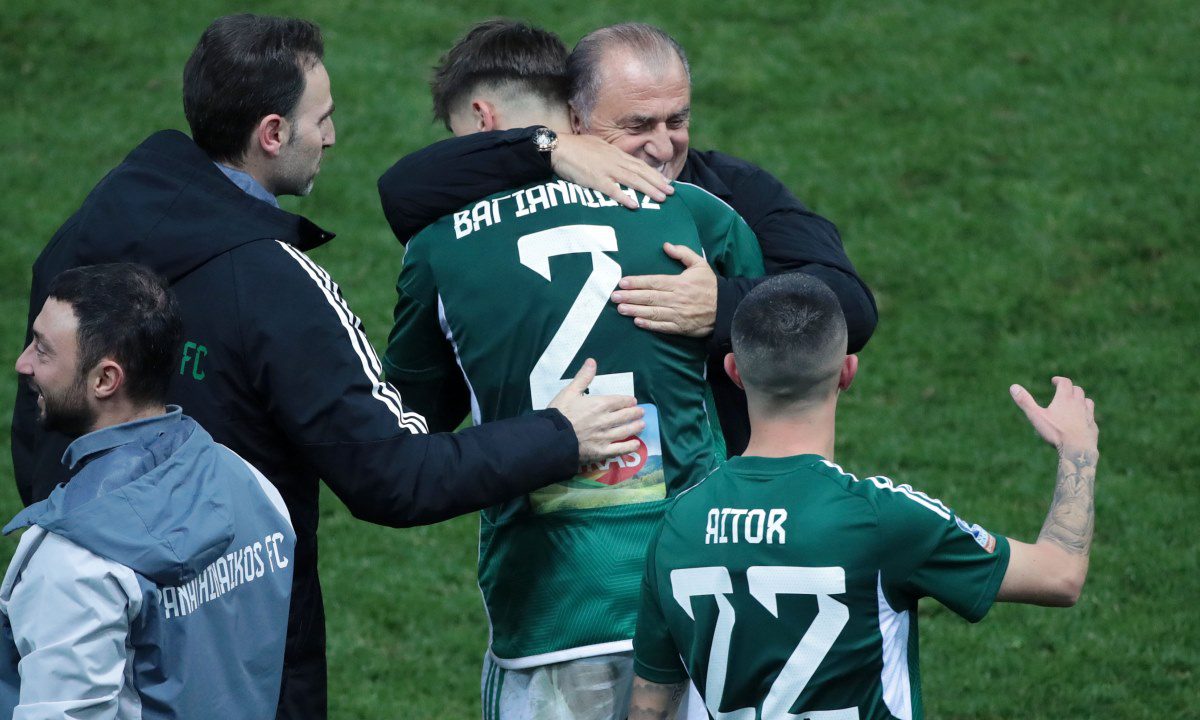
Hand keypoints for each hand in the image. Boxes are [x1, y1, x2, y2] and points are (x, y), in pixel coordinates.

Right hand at [548, 358, 644, 464]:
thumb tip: (592, 361)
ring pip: (625, 431)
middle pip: (624, 416)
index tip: (633, 401)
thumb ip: (583, 377)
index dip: (628, 401)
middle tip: (641, 412)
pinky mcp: (601, 451)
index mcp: (599, 404)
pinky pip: (619, 449)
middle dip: (634, 413)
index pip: (619, 401)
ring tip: (642, 425)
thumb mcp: (569, 391)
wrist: (551, 438)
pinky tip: (636, 445)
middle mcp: (606, 420)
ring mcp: (605, 437)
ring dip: (635, 427)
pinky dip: (629, 446)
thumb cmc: (559, 414)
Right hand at [551, 134, 672, 209]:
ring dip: (648, 190)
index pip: (639, 164)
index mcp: (615, 153)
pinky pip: (612, 190)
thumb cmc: (575, 147)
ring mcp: (606, 170)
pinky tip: (635, 205)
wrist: (558, 147)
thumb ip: (610, 155)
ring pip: (632, 180)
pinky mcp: (595, 179)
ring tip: (661, 198)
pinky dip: (624, 197)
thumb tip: (620, 162)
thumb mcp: (597, 147)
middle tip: (671, 192)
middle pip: (640, 172)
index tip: (666, 181)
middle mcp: (614, 161)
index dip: (654, 173)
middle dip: (657, 182)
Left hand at [611, 243, 716, 336]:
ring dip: (635, 311)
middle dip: (630, 297)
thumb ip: (683, 253)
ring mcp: (678, 314)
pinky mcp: (681, 327)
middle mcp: (677, 299)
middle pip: (650, 297)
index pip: (654, 281)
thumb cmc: (710, 285)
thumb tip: (666, 245)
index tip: (622, 283)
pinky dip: (649, 325)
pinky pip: (663, 326)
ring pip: (653, 312)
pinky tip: (637, 322)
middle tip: (614, 297)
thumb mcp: (700, 264)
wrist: (726, 307)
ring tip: (620, 309)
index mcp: (680, 283)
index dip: (637, 282)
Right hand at [1010, 376, 1097, 452]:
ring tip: (1074, 403)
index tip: (1054, 381)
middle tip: (1063, 391)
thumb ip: (1025, 401)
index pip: (1065, 382)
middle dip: (1070, 388)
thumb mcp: (1036, 416)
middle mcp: (1079, 403)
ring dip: (1080, 399)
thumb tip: (1012, 386)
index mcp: (1065, 398)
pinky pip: (1091, 416)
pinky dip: (1086, 414)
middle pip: (1077, 390)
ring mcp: (1088, 414)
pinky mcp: (1093, 426)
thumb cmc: (1056, 432)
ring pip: (1087, 401)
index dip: (1059, 380)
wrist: (1078, 448)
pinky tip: (1081, 420)